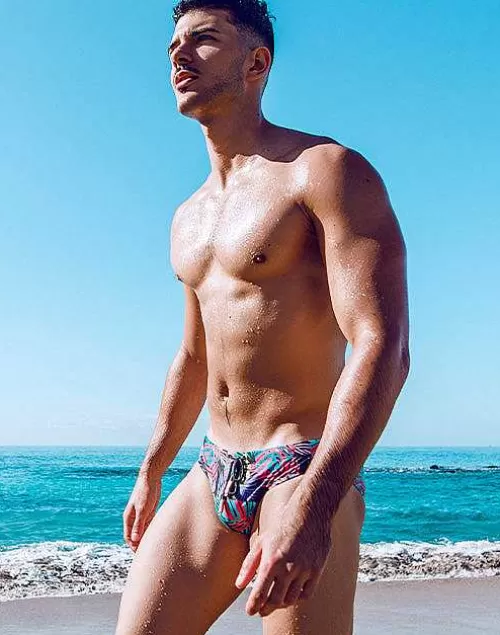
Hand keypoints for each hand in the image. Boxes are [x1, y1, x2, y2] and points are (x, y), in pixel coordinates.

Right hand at [123, 473, 161, 551]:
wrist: (151, 478)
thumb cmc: (145, 492)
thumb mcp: (143, 509)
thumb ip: (139, 524)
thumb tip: (134, 540)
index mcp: (129, 518)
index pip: (128, 537)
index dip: (133, 546)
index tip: (139, 555)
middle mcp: (134, 518)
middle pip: (135, 535)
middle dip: (139, 545)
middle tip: (147, 555)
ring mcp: (141, 515)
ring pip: (142, 531)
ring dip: (146, 538)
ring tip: (153, 548)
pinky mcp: (149, 512)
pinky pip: (149, 525)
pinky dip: (151, 531)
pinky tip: (158, 537)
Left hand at [235, 502, 331, 616]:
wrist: (309, 513)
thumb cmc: (282, 525)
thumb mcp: (262, 541)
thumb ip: (249, 564)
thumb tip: (239, 585)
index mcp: (272, 560)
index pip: (260, 593)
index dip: (253, 606)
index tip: (250, 611)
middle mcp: (288, 567)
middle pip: (275, 601)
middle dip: (266, 609)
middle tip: (262, 611)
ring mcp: (304, 569)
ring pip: (291, 600)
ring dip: (281, 604)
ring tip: (275, 601)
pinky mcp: (317, 569)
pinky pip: (306, 594)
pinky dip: (297, 598)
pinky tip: (291, 593)